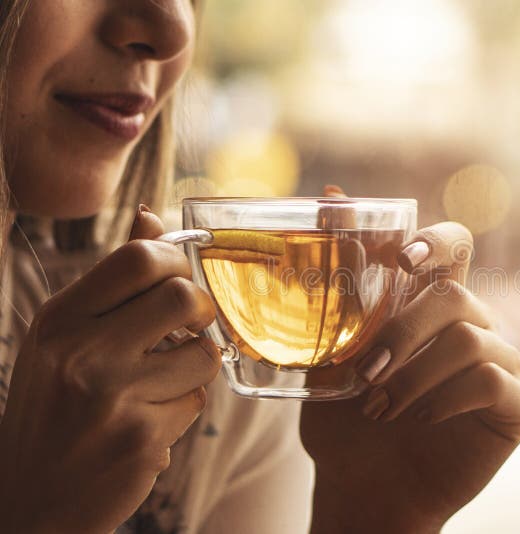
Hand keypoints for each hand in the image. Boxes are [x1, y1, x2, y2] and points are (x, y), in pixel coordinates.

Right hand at [0, 206, 220, 533]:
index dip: (177, 261)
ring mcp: (113, 398)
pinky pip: (197, 402)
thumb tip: (152, 216)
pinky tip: (148, 419)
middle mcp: (82, 353)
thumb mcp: (63, 337)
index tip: (179, 278)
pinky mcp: (142, 440)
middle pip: (184, 297)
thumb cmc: (52, 407)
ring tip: (163, 380)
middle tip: (189, 327)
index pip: (140, 258)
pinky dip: (183, 408)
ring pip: (204, 354)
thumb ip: (113, 281)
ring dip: (195, 366)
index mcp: (60, 320)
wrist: (26, 498)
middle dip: (201, 310)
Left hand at [302, 188, 519, 532]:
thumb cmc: (347, 421)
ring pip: (470, 340)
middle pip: (456, 296)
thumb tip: (333, 194)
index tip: (403, 258)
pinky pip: (493, 382)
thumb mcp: (329, 356)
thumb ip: (336, 288)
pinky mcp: (516, 405)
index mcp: (432, 305)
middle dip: (406, 331)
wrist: (365, 488)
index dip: (437, 240)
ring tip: (382, 408)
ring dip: (416, 374)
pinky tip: (420, 419)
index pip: (455, 246)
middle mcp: (473, 326)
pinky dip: (447, 398)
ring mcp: (500, 364)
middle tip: (368, 372)